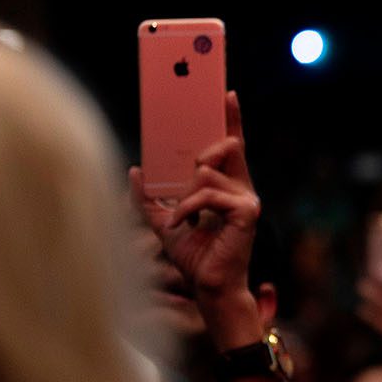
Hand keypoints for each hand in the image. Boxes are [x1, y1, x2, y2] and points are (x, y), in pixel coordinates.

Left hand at [132, 93, 261, 341]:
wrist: (209, 287)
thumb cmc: (194, 258)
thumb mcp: (162, 221)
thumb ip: (148, 197)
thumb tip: (133, 170)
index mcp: (227, 187)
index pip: (231, 147)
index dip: (230, 120)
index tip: (226, 94)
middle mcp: (242, 189)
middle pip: (226, 147)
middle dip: (205, 150)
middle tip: (191, 168)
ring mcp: (248, 199)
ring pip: (208, 172)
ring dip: (186, 195)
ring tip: (182, 219)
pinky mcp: (247, 211)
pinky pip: (208, 194)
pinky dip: (189, 209)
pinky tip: (185, 224)